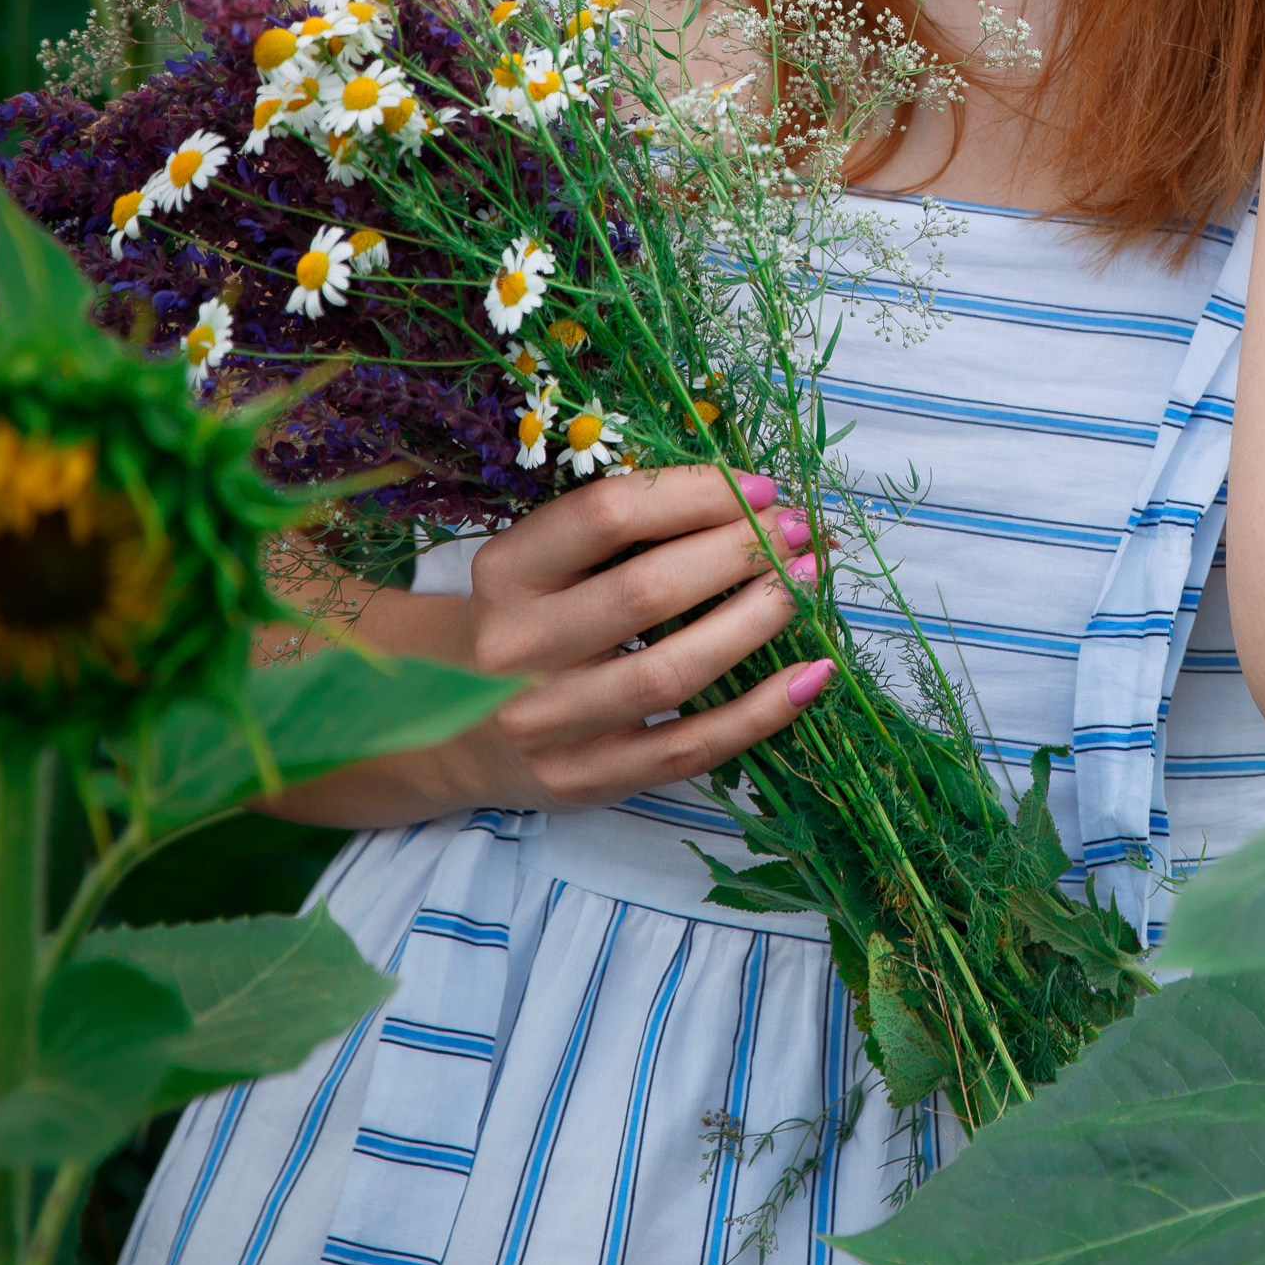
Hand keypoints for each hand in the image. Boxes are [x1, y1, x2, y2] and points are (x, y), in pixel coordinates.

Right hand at [430, 467, 827, 810]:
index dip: (695, 493)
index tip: (759, 485)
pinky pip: (691, 747)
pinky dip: (761, 712)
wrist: (455, 729)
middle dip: (738, 551)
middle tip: (795, 532)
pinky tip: (810, 675)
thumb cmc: (530, 622)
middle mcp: (517, 648)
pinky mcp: (587, 778)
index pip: (608, 514)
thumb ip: (624, 533)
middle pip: (647, 590)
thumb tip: (752, 499)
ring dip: (755, 621)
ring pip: (672, 670)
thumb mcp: (543, 564)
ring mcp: (550, 724)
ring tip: (803, 585)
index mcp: (506, 572)